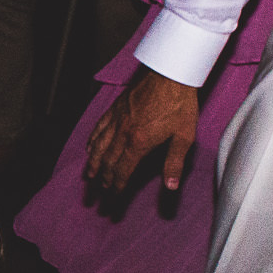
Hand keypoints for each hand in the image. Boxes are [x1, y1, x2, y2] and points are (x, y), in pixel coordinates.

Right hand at [85, 68, 201, 191]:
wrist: (170, 74)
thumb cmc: (180, 103)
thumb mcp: (184, 136)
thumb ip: (174, 163)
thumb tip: (171, 186)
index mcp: (139, 142)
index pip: (123, 171)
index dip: (116, 187)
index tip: (112, 198)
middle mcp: (123, 133)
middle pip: (107, 162)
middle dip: (101, 181)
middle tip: (97, 195)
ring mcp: (117, 120)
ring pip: (98, 147)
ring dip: (92, 164)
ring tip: (88, 176)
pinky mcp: (115, 109)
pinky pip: (99, 128)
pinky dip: (92, 141)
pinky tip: (89, 147)